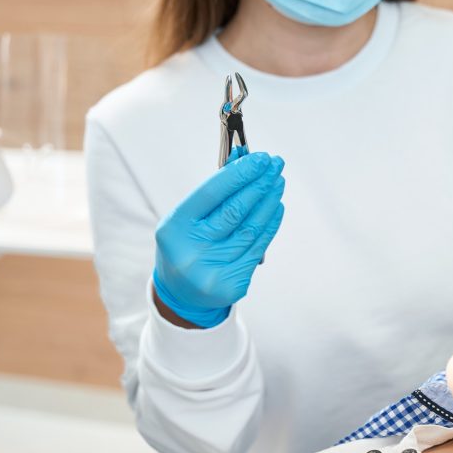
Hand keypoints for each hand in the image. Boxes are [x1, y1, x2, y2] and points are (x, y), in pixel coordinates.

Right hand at [152, 150, 285, 327]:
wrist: (181, 293)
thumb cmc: (185, 244)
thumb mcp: (188, 218)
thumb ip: (214, 192)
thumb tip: (242, 159)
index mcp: (175, 228)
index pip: (211, 194)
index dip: (238, 174)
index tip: (259, 158)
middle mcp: (192, 251)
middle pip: (234, 210)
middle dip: (259, 184)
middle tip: (275, 165)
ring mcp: (213, 271)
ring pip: (251, 229)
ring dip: (268, 202)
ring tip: (277, 182)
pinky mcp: (232, 284)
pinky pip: (258, 248)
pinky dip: (269, 224)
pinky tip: (275, 207)